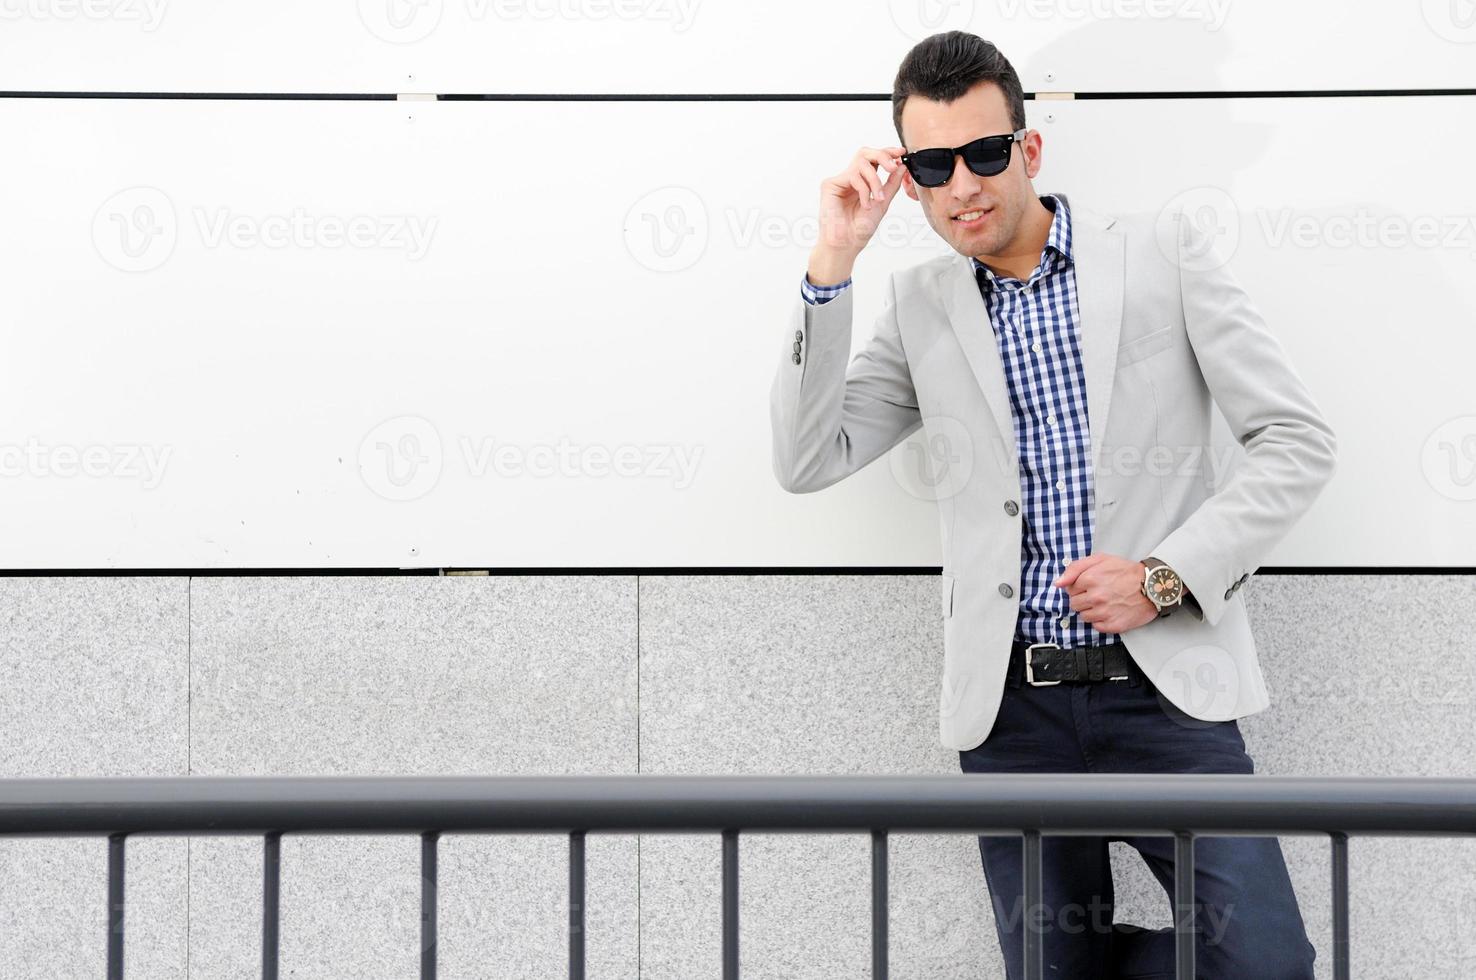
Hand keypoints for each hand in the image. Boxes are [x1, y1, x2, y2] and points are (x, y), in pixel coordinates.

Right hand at [809, 145, 907, 280]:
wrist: (847, 244)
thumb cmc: (861, 229)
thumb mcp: (883, 203)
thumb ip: (891, 184)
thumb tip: (901, 166)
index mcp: (862, 182)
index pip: (874, 160)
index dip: (887, 153)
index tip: (901, 153)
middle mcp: (850, 179)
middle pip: (865, 153)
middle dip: (882, 156)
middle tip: (892, 166)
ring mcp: (840, 181)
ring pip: (861, 163)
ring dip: (875, 180)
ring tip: (877, 198)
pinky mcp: (829, 184)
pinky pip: (853, 176)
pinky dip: (864, 190)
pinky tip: (865, 204)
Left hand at [1052, 553, 1158, 633]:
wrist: (1153, 586)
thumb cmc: (1127, 572)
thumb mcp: (1101, 559)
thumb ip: (1075, 568)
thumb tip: (1058, 583)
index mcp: (1090, 579)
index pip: (1069, 589)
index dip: (1079, 587)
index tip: (1091, 585)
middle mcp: (1095, 597)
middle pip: (1074, 604)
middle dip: (1083, 599)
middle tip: (1099, 594)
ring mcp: (1104, 612)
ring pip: (1083, 616)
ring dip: (1091, 611)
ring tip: (1106, 602)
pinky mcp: (1113, 625)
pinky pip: (1096, 627)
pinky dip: (1101, 621)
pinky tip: (1111, 611)